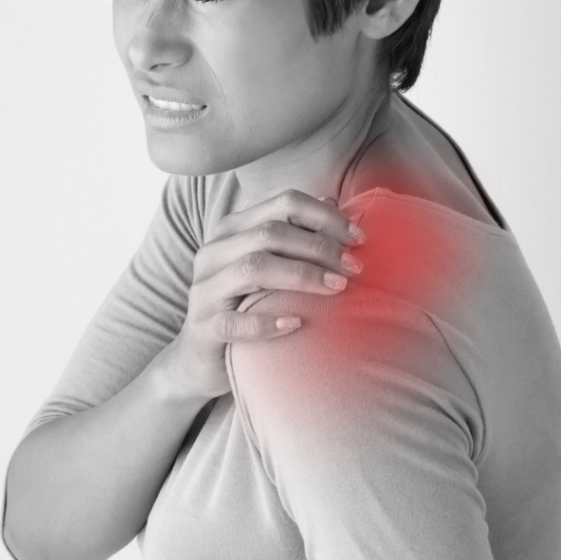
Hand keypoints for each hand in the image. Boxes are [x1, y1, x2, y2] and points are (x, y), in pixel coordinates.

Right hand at [164, 189, 365, 400]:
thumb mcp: (267, 265)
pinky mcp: (203, 327)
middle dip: (319, 247)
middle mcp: (213, 253)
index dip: (323, 216)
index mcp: (231, 230)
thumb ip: (293, 234)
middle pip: (269, 234)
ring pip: (253, 268)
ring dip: (301, 275)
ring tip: (337, 288)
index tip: (359, 238)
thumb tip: (332, 202)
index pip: (281, 205)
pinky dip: (267, 323)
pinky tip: (297, 324)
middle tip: (354, 267)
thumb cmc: (243, 305)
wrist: (201, 357)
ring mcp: (204, 290)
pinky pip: (234, 322)